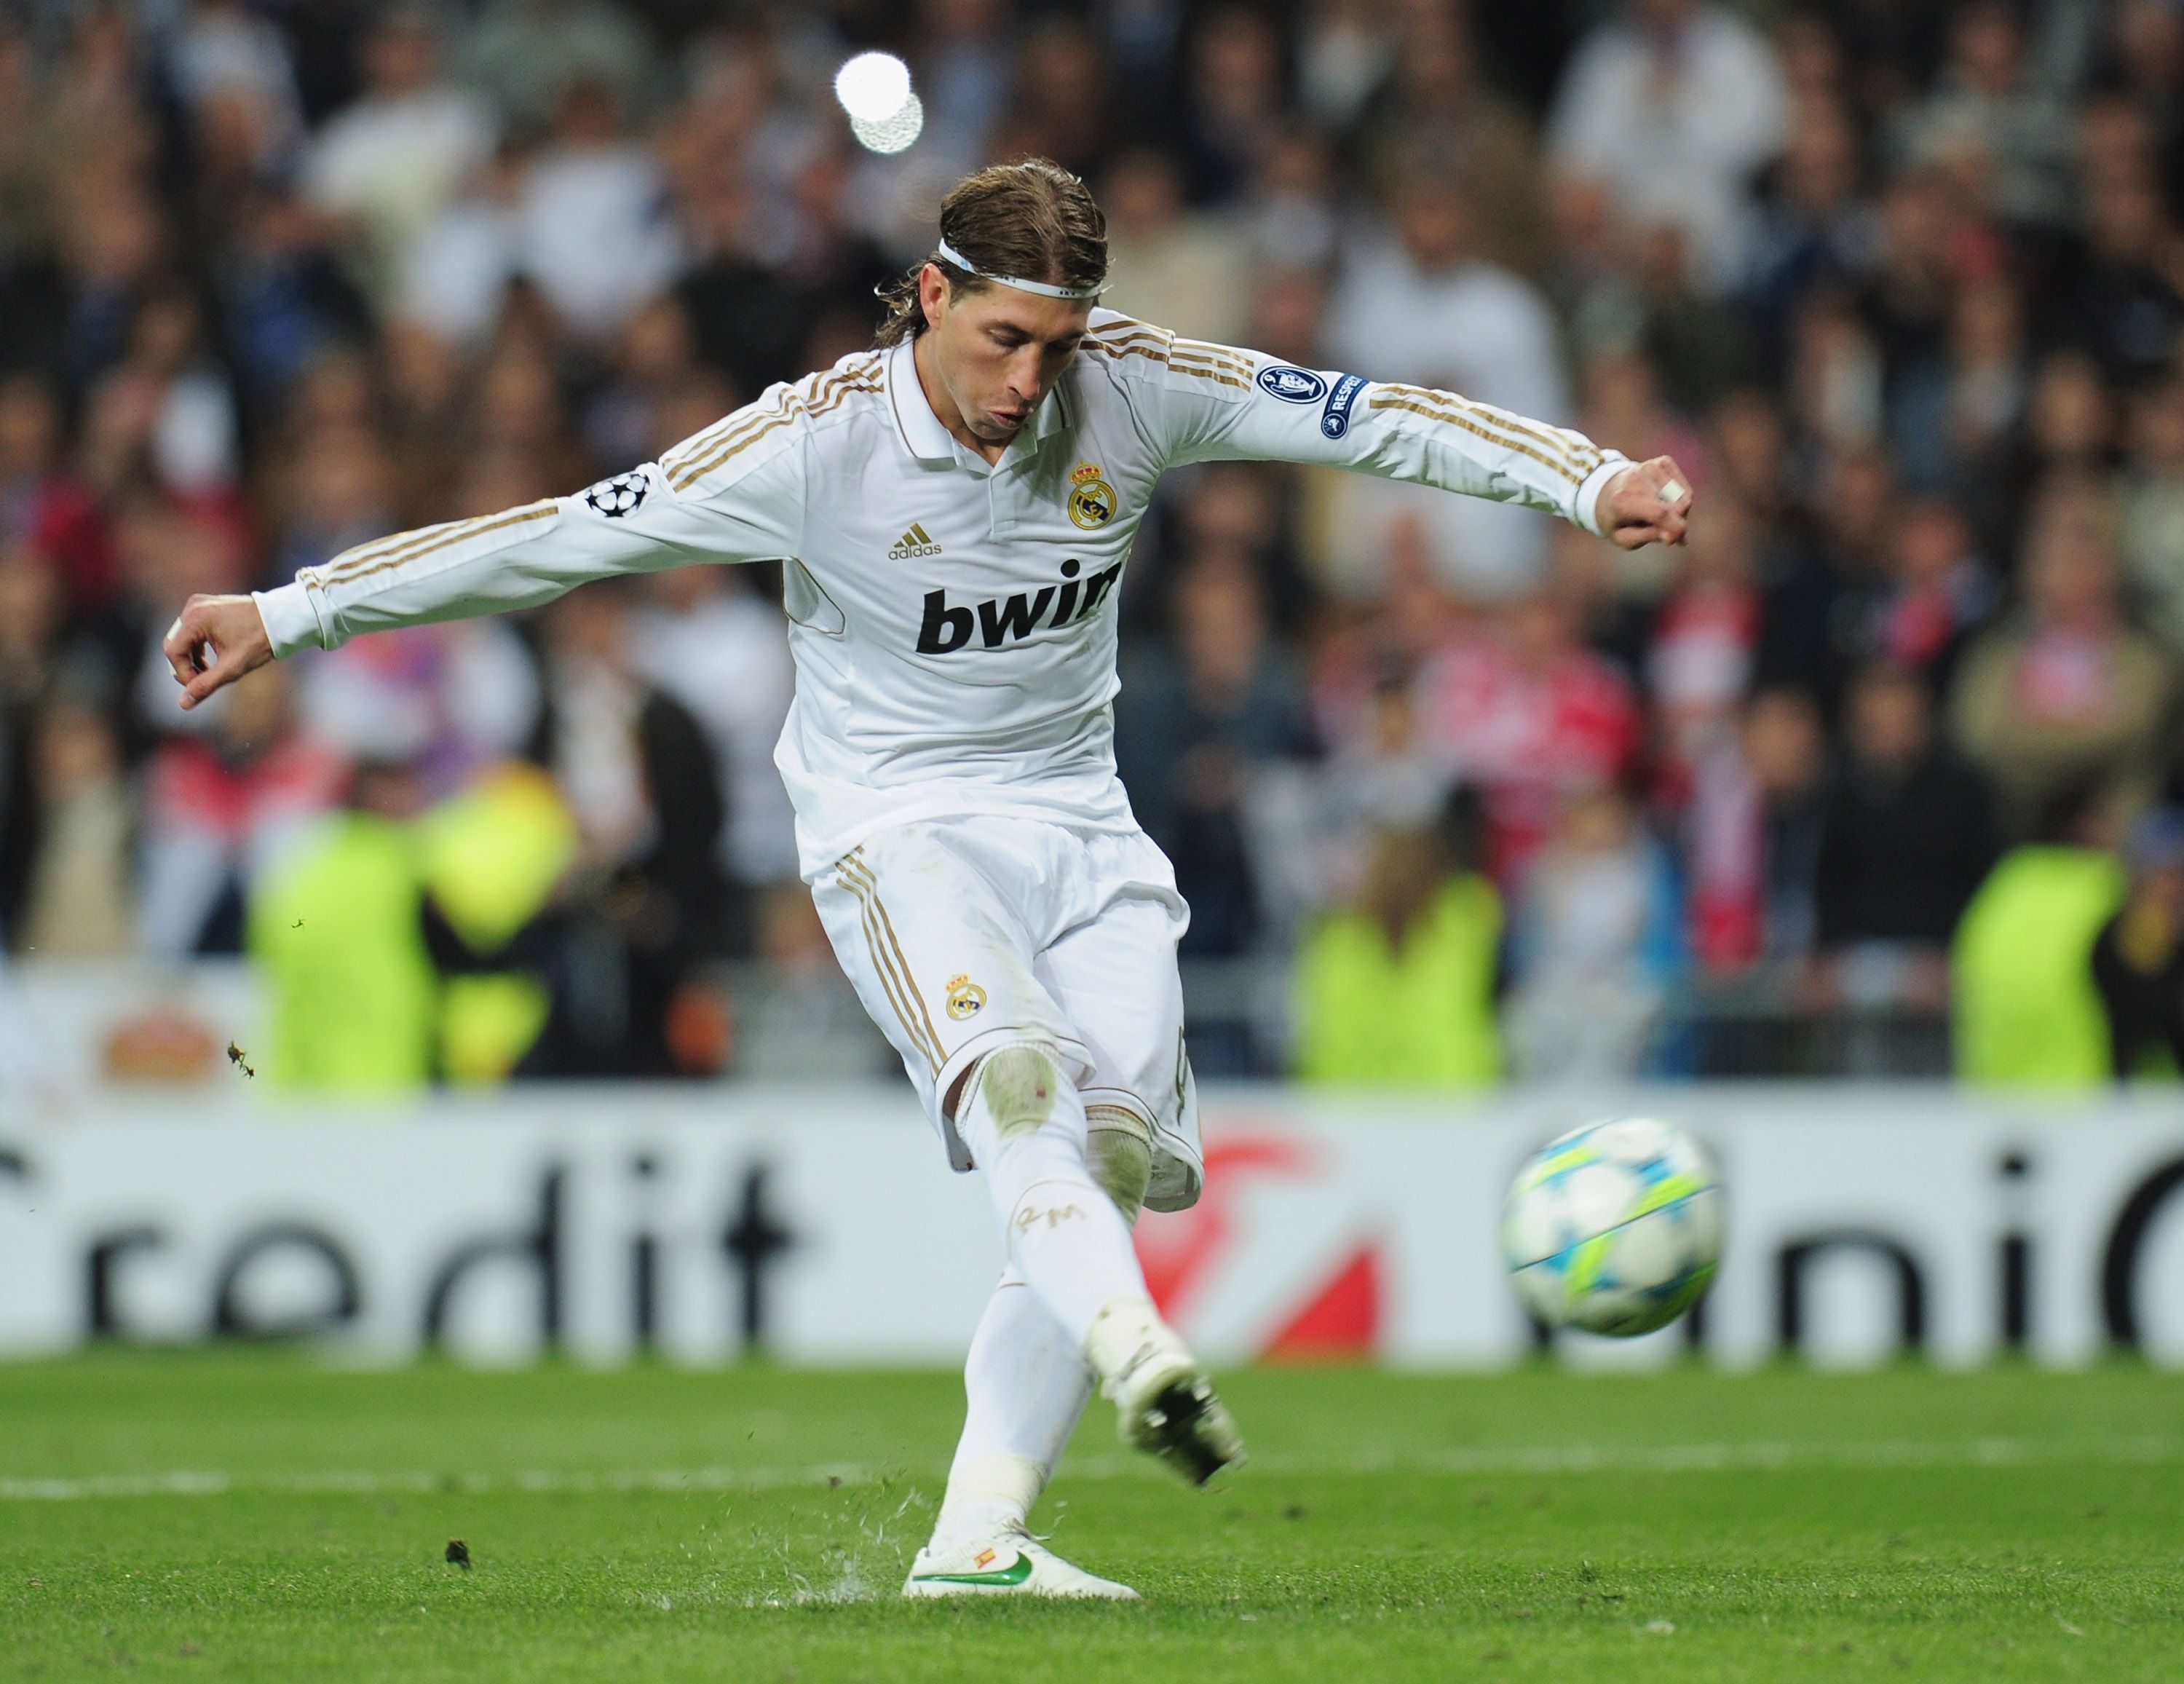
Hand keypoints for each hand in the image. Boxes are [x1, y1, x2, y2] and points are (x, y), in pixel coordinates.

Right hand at [162, 593, 273, 710]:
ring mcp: (199, 605)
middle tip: (203, 681)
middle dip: (187, 666)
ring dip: (194, 659)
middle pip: (176, 645)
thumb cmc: (260, 641)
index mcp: (196, 618)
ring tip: (212, 672)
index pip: (173, 651)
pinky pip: (193, 631)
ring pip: (184, 640)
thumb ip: (206, 684)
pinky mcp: (207, 607)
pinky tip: (214, 661)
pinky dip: (199, 648)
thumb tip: (183, 703)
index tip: (198, 686)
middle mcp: (193, 607)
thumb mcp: (232, 667)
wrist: (282, 620)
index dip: (182, 673)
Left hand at [1594, 456, 1692, 549]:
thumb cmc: (1617, 520)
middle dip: (1677, 522)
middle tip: (1663, 530)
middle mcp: (1636, 478)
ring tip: (1661, 516)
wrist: (1606, 493)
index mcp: (1622, 500)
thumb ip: (1648, 537)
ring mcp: (1651, 466)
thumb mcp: (1624, 538)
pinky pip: (1684, 487)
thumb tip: (1672, 536)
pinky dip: (1680, 498)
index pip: (1659, 512)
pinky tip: (1665, 501)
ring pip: (1684, 496)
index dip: (1675, 528)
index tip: (1677, 540)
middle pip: (1676, 506)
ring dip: (1679, 511)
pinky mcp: (1663, 461)